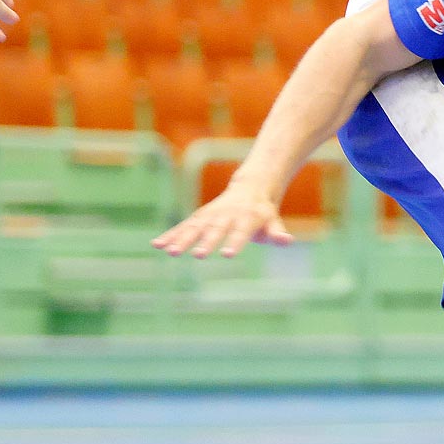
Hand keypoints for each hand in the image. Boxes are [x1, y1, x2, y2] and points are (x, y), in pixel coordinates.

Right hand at [152, 177, 291, 257]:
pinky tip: (157, 245)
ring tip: (170, 252)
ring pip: (195, 227)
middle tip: (199, 256)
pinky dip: (171, 234)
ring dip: (182, 239)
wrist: (250, 188)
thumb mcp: (273, 221)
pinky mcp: (199, 216)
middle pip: (215, 230)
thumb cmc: (263, 213)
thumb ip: (277, 233)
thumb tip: (286, 240)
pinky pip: (183, 226)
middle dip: (206, 242)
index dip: (235, 242)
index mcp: (247, 217)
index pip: (241, 232)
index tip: (227, 255)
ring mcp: (211, 214)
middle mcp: (226, 215)